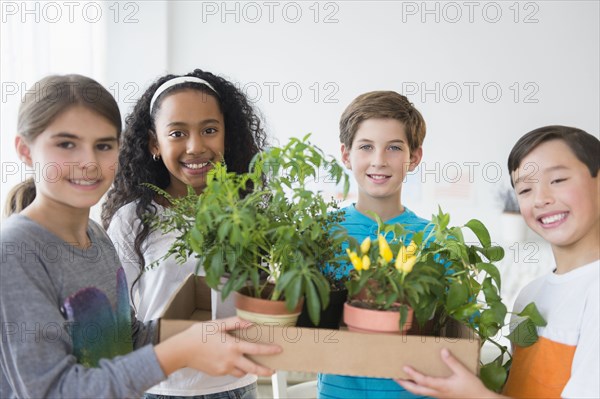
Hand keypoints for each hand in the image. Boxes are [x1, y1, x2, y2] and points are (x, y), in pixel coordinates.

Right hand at [156, 317, 281, 377]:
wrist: (181, 350)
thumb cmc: (198, 335)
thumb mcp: (218, 324)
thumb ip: (235, 323)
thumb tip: (250, 323)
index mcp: (232, 346)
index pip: (256, 349)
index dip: (269, 350)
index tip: (278, 349)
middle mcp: (230, 360)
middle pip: (253, 369)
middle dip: (265, 371)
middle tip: (273, 370)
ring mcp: (224, 368)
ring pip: (242, 372)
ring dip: (249, 370)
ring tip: (253, 365)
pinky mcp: (217, 373)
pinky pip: (231, 372)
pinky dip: (235, 368)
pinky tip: (233, 361)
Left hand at [395, 348, 504, 398]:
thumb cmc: (473, 388)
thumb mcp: (464, 373)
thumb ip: (453, 362)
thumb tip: (443, 351)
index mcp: (441, 386)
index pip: (423, 381)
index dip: (413, 374)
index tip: (404, 367)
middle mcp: (437, 392)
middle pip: (416, 390)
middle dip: (404, 383)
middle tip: (393, 376)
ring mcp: (438, 395)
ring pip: (420, 392)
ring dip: (409, 385)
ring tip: (400, 378)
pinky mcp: (440, 395)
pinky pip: (425, 391)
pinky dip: (417, 386)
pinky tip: (416, 381)